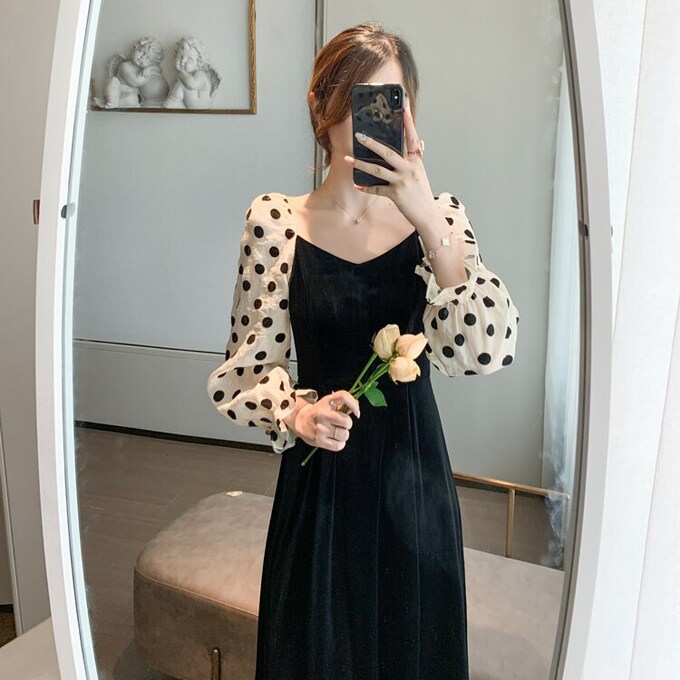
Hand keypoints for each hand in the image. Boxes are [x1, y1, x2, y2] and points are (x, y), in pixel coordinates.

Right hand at [295, 391, 360, 451]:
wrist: (300, 421)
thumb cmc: (318, 412)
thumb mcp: (328, 403)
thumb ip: (343, 404)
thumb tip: (356, 408)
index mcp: (326, 402)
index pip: (343, 396)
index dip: (353, 404)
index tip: (356, 412)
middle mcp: (322, 414)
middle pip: (346, 421)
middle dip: (347, 424)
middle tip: (341, 424)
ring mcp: (320, 428)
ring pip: (344, 435)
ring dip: (343, 435)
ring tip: (336, 432)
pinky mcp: (318, 441)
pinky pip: (339, 446)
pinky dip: (340, 444)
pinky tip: (333, 439)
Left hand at [344, 106, 436, 228]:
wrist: (427, 214)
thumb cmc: (422, 192)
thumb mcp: (421, 172)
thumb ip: (416, 157)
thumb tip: (419, 142)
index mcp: (416, 161)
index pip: (412, 138)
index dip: (409, 122)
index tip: (403, 107)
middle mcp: (409, 169)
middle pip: (388, 153)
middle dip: (372, 143)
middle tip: (359, 135)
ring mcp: (402, 182)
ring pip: (377, 170)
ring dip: (360, 164)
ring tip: (348, 159)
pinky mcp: (396, 195)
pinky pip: (377, 189)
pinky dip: (366, 187)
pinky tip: (357, 185)